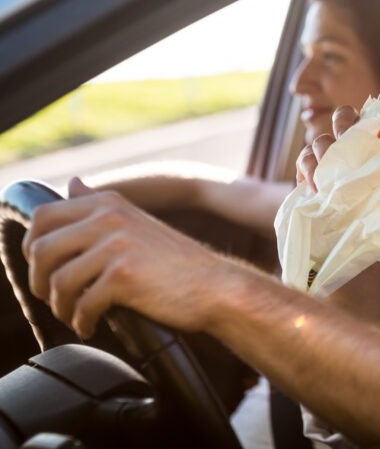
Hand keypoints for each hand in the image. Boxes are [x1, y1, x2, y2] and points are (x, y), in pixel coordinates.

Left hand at [22, 177, 229, 338]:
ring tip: (75, 315)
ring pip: (58, 281)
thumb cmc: (176, 262)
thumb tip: (72, 183)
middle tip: (55, 298)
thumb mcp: (136, 221)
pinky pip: (82, 304)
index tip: (46, 269)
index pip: (44, 217)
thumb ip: (99, 204)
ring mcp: (118, 245)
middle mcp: (111, 217)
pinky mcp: (125, 276)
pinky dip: (81, 321)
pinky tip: (92, 325)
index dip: (35, 247)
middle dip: (40, 281)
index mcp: (110, 203)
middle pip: (43, 249)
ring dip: (61, 306)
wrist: (215, 287)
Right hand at [295, 89, 379, 192]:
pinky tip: (317, 187)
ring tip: (332, 171)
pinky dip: (309, 171)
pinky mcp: (310, 165)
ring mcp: (329, 149)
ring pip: (321, 137)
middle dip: (345, 123)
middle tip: (346, 136)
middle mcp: (351, 135)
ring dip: (325, 151)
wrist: (357, 222)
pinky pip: (305, 158)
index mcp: (376, 132)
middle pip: (344, 114)